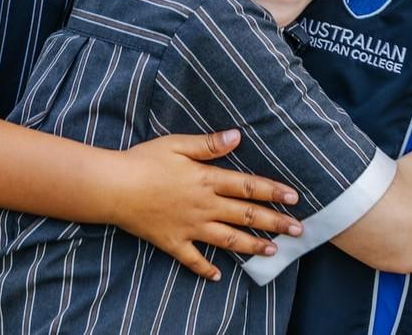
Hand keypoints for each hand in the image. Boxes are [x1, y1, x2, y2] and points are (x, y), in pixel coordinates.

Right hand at [114, 129, 303, 280]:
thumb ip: (209, 144)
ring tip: (272, 251)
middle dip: (274, 223)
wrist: (114, 187)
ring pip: (228, 239)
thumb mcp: (177, 144)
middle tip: (298, 230)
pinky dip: (206, 268)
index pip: (248, 187)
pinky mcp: (172, 242)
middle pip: (245, 215)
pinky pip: (193, 259)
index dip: (273, 192)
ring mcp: (189, 227)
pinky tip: (218, 275)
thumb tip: (237, 136)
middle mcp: (204, 206)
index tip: (295, 199)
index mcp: (207, 180)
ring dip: (252, 245)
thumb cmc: (144, 160)